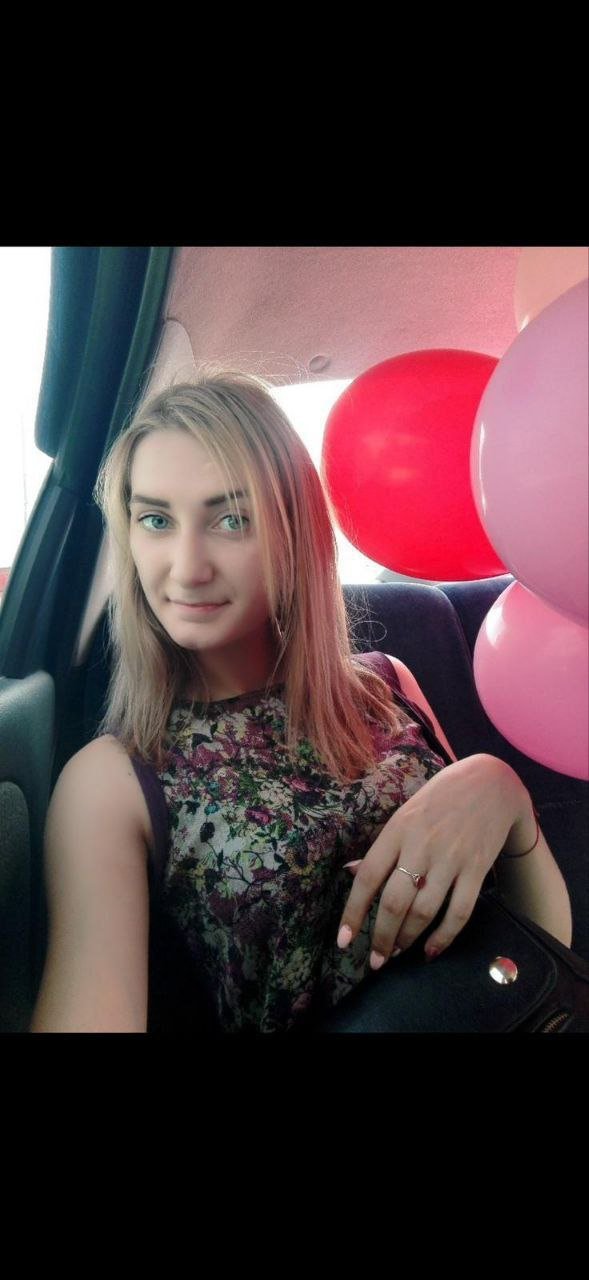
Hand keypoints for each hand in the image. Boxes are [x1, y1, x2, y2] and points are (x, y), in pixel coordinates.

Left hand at [337, 753, 524, 967]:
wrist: (489, 783)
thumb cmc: (439, 800)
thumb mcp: (404, 815)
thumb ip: (381, 847)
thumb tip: (351, 872)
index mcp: (397, 830)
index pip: (368, 877)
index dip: (353, 912)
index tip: (344, 940)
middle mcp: (421, 846)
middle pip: (394, 902)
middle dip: (381, 937)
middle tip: (376, 959)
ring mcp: (450, 859)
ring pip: (424, 911)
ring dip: (408, 939)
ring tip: (398, 953)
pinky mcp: (477, 869)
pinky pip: (459, 912)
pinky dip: (444, 937)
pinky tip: (432, 950)